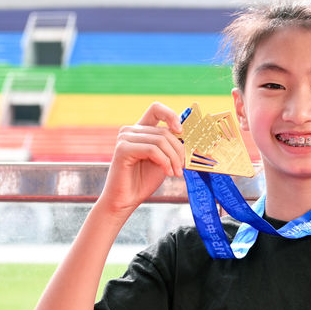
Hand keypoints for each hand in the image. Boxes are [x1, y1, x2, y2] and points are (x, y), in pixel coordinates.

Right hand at [98, 101, 185, 217]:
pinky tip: (167, 173)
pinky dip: (164, 162)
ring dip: (173, 159)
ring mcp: (125, 138)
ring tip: (176, 173)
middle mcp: (131, 130)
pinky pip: (152, 150)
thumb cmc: (143, 181)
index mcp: (140, 130)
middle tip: (182, 167)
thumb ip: (171, 146)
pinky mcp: (123, 149)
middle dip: (178, 150)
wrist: (126, 200)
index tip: (181, 131)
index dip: (171, 115)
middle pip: (164, 131)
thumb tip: (188, 136)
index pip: (156, 109)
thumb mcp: (163, 159)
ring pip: (160, 140)